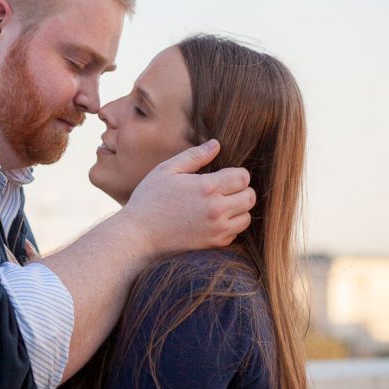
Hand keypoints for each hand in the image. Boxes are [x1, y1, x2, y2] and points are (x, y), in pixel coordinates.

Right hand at [122, 140, 254, 254]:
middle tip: (224, 190)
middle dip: (240, 190)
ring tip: (219, 204)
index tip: (223, 175)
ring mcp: (217, 229)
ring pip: (246, 217)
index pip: (243, 177)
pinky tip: (212, 220)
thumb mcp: (166, 170)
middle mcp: (217, 209)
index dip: (236, 174)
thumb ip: (194, 156)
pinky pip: (235, 233)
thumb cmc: (149, 199)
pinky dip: (229, 226)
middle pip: (250, 197)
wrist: (138, 234)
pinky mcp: (213, 244)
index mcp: (207, 187)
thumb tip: (216, 144)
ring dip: (238, 209)